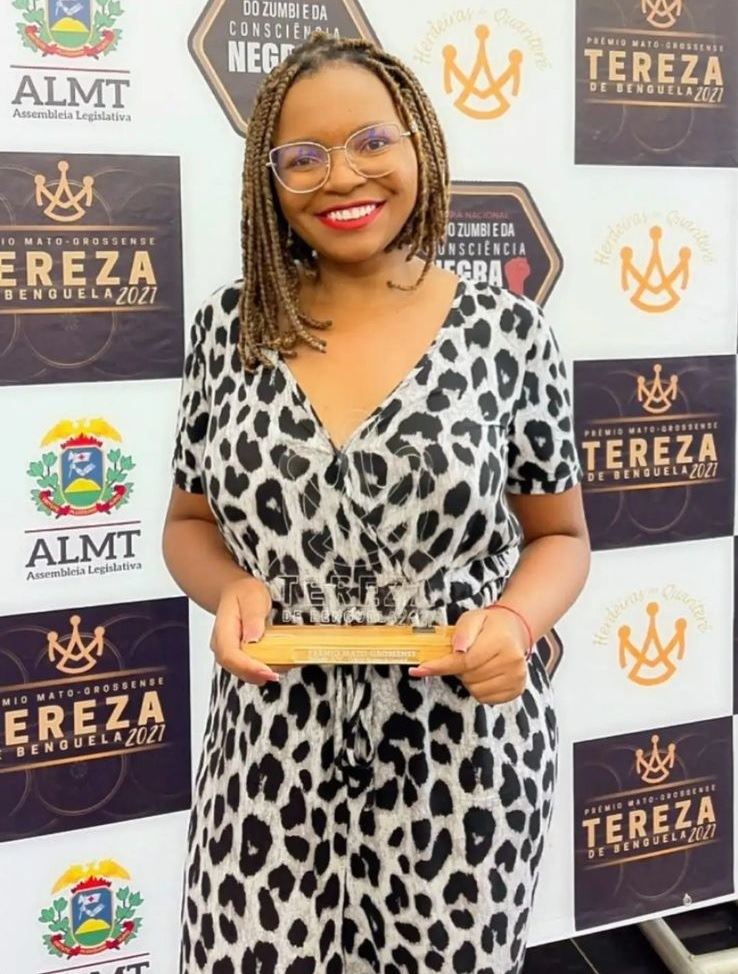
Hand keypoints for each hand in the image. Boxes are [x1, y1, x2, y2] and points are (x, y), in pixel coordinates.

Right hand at [210, 576, 294, 683]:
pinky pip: (252, 669)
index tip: (268, 672)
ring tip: (287, 663)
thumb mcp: (252, 596)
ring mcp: (230, 654)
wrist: (238, 593)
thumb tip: (253, 639)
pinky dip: (267, 667)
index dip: (249, 667)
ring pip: (245, 672)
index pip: (230, 655)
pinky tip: (282, 661)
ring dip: (266, 672)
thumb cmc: (244, 593)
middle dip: (261, 673)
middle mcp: (222, 647)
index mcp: (222, 630)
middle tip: (285, 667)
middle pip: (238, 669)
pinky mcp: (240, 658)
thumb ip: (253, 616)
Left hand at [407, 607, 528, 703]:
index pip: (465, 661)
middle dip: (458, 668)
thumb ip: (463, 632)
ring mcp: (516, 677)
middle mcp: (512, 661)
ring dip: (468, 679)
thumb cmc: (490, 625)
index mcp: (501, 641)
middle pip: (469, 677)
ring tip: (476, 663)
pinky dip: (478, 689)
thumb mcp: (473, 618)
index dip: (441, 666)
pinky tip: (484, 674)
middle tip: (465, 655)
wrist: (514, 631)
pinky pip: (485, 698)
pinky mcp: (516, 690)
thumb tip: (458, 648)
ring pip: (475, 690)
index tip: (419, 669)